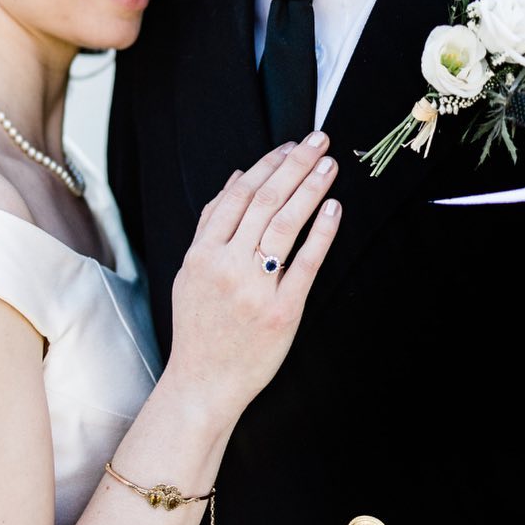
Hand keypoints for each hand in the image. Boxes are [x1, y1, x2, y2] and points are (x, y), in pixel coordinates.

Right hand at [165, 132, 340, 421]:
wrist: (203, 383)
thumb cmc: (199, 326)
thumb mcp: (191, 271)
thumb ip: (210, 224)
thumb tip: (236, 178)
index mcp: (202, 254)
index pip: (237, 195)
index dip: (266, 165)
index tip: (289, 145)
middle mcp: (226, 267)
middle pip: (264, 203)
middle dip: (293, 166)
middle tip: (318, 141)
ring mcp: (255, 290)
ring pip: (284, 226)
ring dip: (309, 190)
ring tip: (329, 165)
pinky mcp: (282, 313)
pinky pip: (305, 265)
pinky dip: (320, 233)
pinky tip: (333, 208)